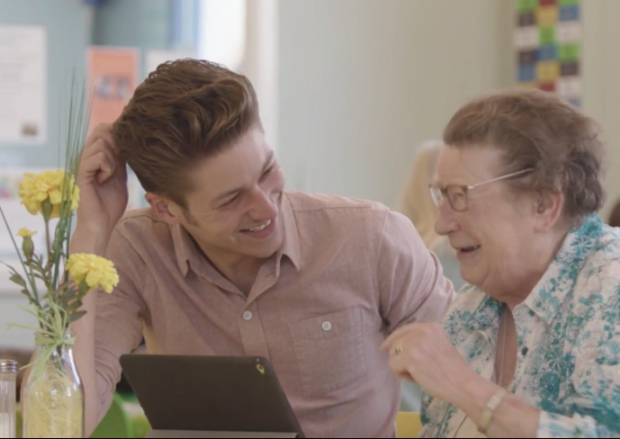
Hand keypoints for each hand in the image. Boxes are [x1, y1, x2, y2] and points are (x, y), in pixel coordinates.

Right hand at [74, 123, 127, 241]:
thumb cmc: (110, 205)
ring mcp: (81, 163)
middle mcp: (85, 156)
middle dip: (116, 144)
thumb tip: (126, 142)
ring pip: (102, 142)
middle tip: (118, 165)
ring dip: (113, 159)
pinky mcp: (80, 172)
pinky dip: (108, 168)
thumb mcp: (120, 177)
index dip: (117, 134)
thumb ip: (120, 160)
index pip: (103, 129)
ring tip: (109, 175)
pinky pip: (99, 157)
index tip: (125, 154)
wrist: (101, 224)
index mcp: (94, 156)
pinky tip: (104, 180)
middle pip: (102, 130)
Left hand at [381, 323, 478, 403]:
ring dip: (402, 367)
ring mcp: (415, 343)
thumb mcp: (439, 346)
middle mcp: (422, 331)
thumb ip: (422, 342)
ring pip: (393, 355)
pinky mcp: (410, 357)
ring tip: (418, 375)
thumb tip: (398, 346)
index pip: (404, 330)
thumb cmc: (454, 370)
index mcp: (431, 327)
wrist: (464, 384)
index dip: (393, 339)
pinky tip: (416, 379)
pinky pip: (393, 366)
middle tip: (415, 371)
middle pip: (396, 343)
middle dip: (400, 358)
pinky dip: (401, 375)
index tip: (384, 348)